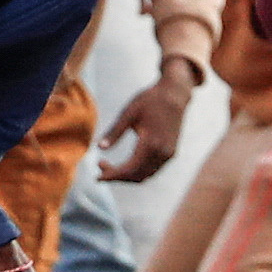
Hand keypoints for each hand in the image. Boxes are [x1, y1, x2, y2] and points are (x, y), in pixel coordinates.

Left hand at [95, 57, 201, 182]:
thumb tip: (99, 148)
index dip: (111, 176)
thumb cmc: (150, 100)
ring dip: (127, 176)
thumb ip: (114, 132)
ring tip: (109, 166)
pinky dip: (137, 171)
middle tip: (100, 165)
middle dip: (117, 176)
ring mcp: (169, 154)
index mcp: (151, 144)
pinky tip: (126, 163)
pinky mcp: (171, 152)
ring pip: (145, 176)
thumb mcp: (129, 113)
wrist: (175, 93)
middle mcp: (162, 153)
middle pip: (136, 176)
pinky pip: (152, 170)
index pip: (128, 170)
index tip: (97, 177)